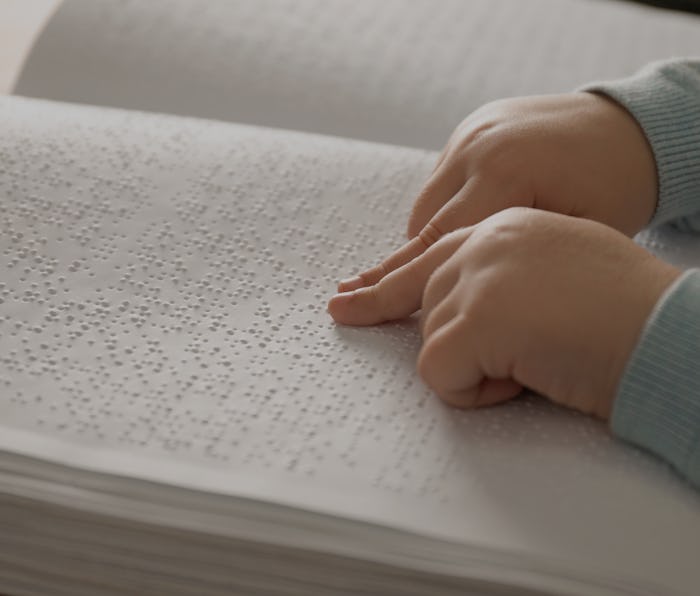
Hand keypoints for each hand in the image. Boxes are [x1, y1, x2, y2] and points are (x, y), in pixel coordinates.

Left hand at [328, 209, 679, 418]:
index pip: (431, 254)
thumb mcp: (558, 275)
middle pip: (423, 301)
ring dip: (478, 368)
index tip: (351, 297)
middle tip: (401, 326)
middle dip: (436, 332)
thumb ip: (505, 278)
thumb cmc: (627, 315)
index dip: (390, 283)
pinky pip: (439, 371)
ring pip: (433, 340)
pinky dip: (474, 391)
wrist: (672, 333)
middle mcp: (488, 240)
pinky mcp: (480, 316)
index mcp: (508, 227)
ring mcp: (481, 274)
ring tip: (538, 362)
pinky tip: (523, 379)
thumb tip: (463, 313)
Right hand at [338, 92, 656, 292]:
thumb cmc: (613, 188)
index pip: (438, 244)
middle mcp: (477, 149)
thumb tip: (461, 293)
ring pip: (425, 205)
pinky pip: (439, 183)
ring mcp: (469, 135)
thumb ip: (511, 262)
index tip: (362, 306)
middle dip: (387, 270)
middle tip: (345, 300)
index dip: (398, 284)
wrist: (625, 125)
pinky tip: (449, 233)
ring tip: (408, 278)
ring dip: (424, 241)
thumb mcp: (576, 234)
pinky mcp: (469, 130)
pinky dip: (440, 211)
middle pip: (420, 226)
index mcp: (504, 174)